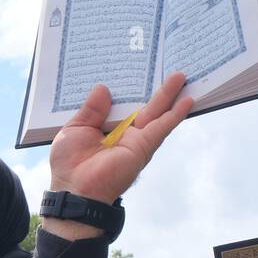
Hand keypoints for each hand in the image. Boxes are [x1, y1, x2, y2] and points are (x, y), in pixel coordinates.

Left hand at [47, 72, 192, 206]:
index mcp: (108, 128)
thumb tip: (103, 88)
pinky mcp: (143, 146)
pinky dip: (175, 114)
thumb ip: (91, 109)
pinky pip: (163, 127)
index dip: (130, 87)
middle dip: (158, 89)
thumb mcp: (76, 127)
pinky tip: (187, 101)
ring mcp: (137, 140)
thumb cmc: (70, 163)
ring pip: (157, 113)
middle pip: (145, 106)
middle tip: (171, 71)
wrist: (76, 188)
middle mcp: (125, 133)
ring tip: (182, 76)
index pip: (123, 104)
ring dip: (170, 95)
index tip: (136, 68)